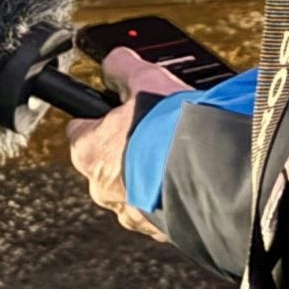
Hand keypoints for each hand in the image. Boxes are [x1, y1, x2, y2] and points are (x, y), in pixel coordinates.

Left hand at [65, 47, 193, 243]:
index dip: (99, 120)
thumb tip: (114, 60)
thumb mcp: (146, 81)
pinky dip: (170, 195)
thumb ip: (124, 69)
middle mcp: (101, 187)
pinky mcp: (158, 229)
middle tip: (156, 133)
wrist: (208, 169)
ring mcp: (129, 212)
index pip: (80, 133)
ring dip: (149, 176)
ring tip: (178, 157)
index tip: (117, 113)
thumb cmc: (169, 127)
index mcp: (89, 151)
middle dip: (129, 150)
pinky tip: (190, 178)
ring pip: (133, 190)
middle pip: (107, 164)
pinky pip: (158, 209)